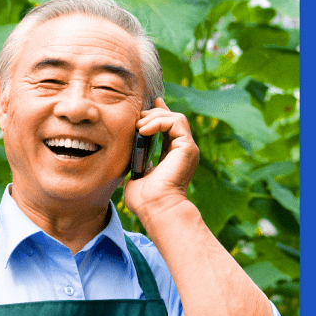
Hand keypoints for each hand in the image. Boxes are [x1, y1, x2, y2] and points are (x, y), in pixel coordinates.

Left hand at [124, 98, 198, 220]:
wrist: (155, 208)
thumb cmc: (144, 199)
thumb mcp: (137, 175)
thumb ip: (137, 162)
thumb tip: (128, 155)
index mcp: (172, 155)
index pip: (168, 127)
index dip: (157, 114)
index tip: (145, 108)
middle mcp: (183, 150)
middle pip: (172, 118)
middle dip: (152, 114)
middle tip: (136, 121)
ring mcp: (187, 148)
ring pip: (175, 117)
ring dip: (155, 117)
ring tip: (139, 127)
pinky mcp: (188, 147)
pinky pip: (176, 122)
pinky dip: (159, 121)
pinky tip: (144, 130)